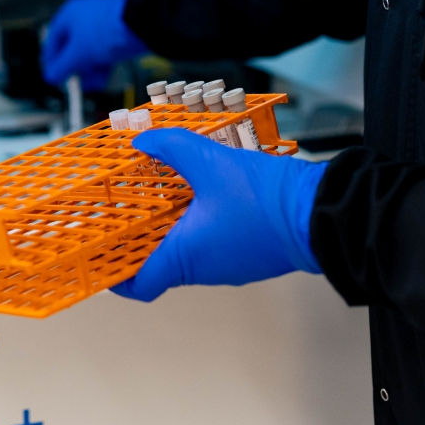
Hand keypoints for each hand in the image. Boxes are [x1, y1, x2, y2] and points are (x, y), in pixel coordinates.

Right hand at [41, 0, 147, 90]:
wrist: (140, 23)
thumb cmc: (106, 29)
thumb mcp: (78, 54)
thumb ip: (62, 67)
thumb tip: (51, 76)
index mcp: (69, 15)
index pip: (54, 40)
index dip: (52, 60)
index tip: (53, 75)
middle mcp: (85, 16)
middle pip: (73, 47)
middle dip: (74, 68)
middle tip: (73, 82)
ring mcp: (102, 24)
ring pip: (90, 51)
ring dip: (88, 70)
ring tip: (90, 84)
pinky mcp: (118, 33)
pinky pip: (104, 52)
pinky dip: (101, 65)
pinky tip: (101, 79)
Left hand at [112, 128, 326, 301]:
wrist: (321, 213)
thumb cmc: (268, 201)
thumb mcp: (209, 162)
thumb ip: (171, 147)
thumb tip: (145, 140)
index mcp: (187, 256)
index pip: (140, 284)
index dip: (116, 274)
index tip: (102, 258)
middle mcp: (206, 268)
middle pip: (160, 262)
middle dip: (143, 237)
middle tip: (131, 211)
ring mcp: (230, 265)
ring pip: (189, 250)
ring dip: (174, 226)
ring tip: (164, 194)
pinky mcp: (249, 255)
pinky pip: (214, 243)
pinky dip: (201, 223)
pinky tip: (203, 194)